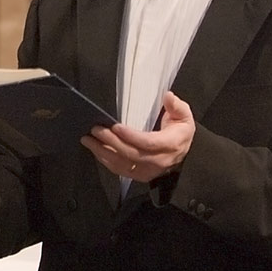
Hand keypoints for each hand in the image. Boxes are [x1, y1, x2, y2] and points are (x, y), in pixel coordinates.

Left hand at [80, 91, 194, 181]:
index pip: (148, 142)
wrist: (182, 153)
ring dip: (103, 152)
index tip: (115, 126)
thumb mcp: (183, 116)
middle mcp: (158, 160)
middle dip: (111, 142)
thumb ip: (176, 106)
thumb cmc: (180, 132)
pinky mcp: (138, 175)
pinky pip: (119, 171)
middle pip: (131, 154)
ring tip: (88, 139)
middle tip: (96, 129)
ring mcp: (147, 170)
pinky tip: (95, 150)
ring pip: (122, 164)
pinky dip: (105, 160)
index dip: (130, 136)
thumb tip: (168, 96)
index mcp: (170, 144)